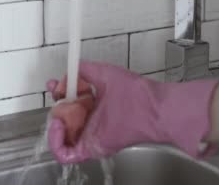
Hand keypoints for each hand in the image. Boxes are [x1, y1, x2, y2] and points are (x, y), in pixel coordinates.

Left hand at [46, 61, 218, 163]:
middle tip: (65, 88)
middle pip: (67, 130)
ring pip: (77, 122)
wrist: (165, 107)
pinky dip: (86, 104)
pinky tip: (88, 89)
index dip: (54, 134)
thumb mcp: (107, 77)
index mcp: (92, 141)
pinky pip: (90, 117)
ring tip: (79, 85)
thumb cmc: (142, 102)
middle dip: (63, 107)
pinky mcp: (110, 124)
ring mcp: (103, 133)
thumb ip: (84, 70)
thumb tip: (72, 67)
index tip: (57, 113)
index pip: (62, 150)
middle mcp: (95, 142)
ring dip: (74, 103)